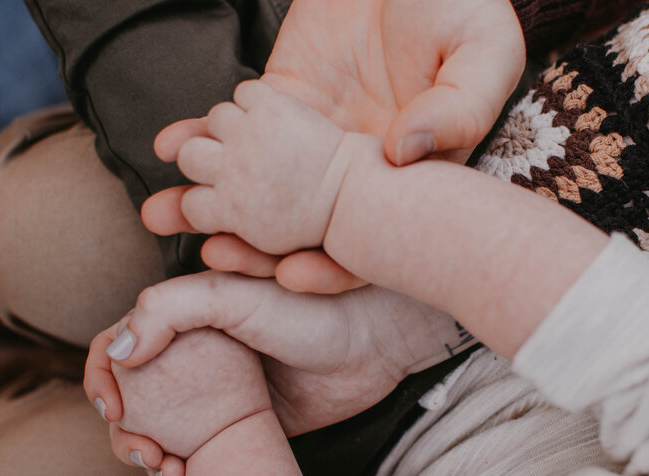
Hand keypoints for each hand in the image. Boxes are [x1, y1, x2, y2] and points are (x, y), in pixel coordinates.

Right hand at [85, 271, 457, 437]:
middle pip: (136, 401)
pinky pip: (199, 460)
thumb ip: (171, 309)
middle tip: (150, 456)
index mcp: (186, 321)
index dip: (105, 379)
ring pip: (163, 436)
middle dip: (128, 434)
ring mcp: (220, 397)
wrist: (371, 346)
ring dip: (151, 463)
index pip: (121, 346)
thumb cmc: (310, 311)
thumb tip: (121, 354)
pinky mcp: (245, 429)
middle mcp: (197, 358)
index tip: (117, 410)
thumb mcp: (236, 296)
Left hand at [148, 0, 524, 292]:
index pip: (369, 238)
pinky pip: (239, 129)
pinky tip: (170, 145)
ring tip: (165, 214)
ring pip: (261, 185)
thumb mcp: (483, 52)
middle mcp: (359, 165)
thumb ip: (458, 108)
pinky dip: (202, 137)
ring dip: (212, 202)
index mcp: (410, 173)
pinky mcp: (285, 97)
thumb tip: (405, 154)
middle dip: (255, 247)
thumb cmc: (462, 4)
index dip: (333, 266)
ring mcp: (316, 134)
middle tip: (215, 253)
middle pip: (304, 225)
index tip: (290, 276)